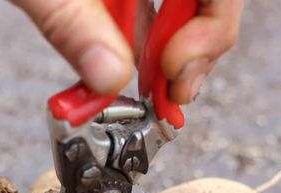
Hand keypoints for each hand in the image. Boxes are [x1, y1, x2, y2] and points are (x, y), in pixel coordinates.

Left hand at [11, 0, 242, 100]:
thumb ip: (70, 20)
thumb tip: (108, 76)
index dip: (211, 30)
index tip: (175, 74)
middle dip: (194, 50)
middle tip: (168, 96)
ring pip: (179, 6)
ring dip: (166, 53)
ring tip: (150, 94)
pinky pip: (147, 5)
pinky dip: (139, 41)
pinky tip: (123, 68)